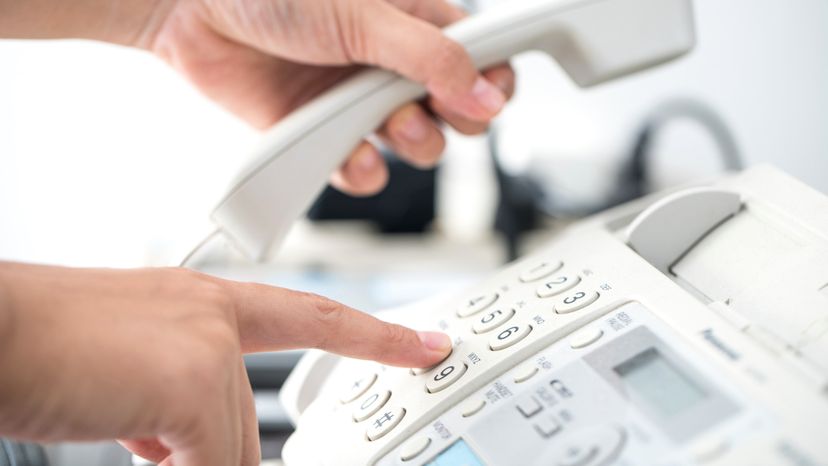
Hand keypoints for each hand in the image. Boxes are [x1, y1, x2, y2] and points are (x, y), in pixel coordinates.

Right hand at [0, 262, 451, 465]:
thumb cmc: (41, 346)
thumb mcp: (130, 374)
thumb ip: (174, 404)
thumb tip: (188, 448)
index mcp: (204, 301)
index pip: (312, 316)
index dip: (375, 334)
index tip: (426, 344)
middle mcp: (213, 313)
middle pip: (247, 419)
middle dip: (213, 454)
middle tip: (166, 434)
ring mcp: (207, 344)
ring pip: (227, 447)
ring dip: (183, 460)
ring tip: (123, 417)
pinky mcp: (191, 381)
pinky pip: (211, 463)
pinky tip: (135, 439)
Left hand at [142, 0, 514, 194]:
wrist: (192, 14)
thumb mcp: (365, 15)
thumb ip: (433, 57)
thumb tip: (487, 92)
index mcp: (415, 21)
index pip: (481, 57)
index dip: (493, 82)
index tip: (488, 99)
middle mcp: (393, 65)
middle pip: (456, 111)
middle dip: (451, 120)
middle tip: (427, 109)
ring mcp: (361, 102)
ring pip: (415, 145)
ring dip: (411, 145)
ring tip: (387, 125)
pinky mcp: (327, 134)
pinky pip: (365, 168)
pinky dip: (363, 170)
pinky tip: (350, 154)